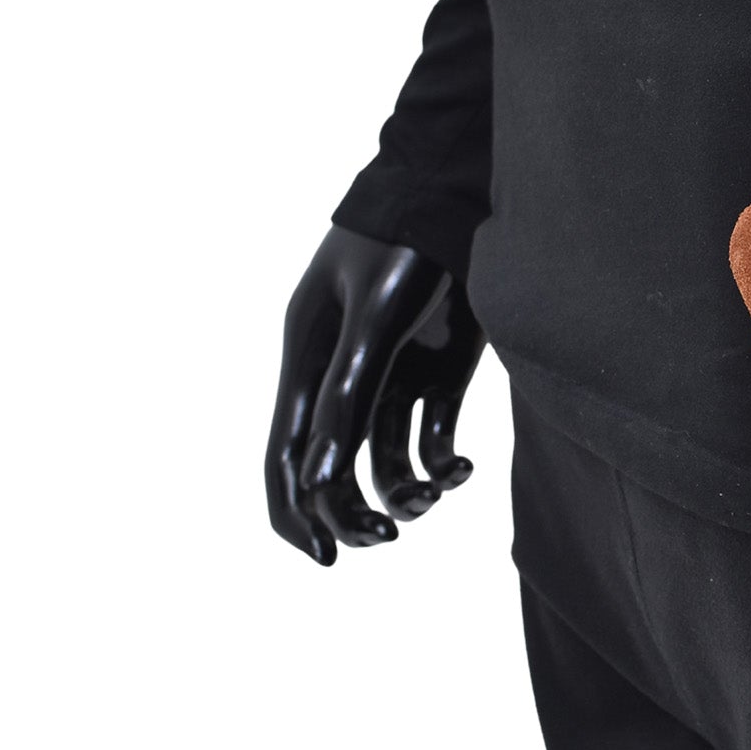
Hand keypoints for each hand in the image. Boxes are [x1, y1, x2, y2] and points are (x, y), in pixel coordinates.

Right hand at [266, 227, 484, 565]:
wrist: (462, 191)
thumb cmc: (407, 243)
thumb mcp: (375, 318)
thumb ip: (347, 395)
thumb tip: (315, 481)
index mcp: (307, 360)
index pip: (287, 455)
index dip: (297, 513)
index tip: (326, 559)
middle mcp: (342, 377)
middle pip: (332, 468)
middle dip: (353, 511)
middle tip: (388, 536)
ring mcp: (390, 376)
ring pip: (384, 462)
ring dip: (406, 491)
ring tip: (439, 491)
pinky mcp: (437, 373)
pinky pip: (430, 439)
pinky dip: (444, 463)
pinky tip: (463, 468)